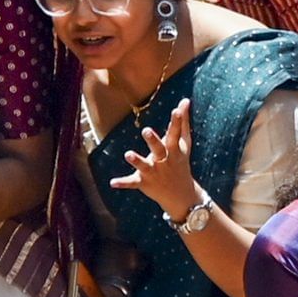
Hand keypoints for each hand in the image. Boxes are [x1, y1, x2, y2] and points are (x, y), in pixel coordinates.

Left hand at [109, 100, 204, 218]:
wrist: (181, 196)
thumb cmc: (179, 163)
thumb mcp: (183, 144)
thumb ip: (183, 122)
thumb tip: (185, 100)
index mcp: (174, 150)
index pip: (175, 134)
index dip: (176, 122)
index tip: (177, 110)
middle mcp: (164, 161)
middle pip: (159, 149)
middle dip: (153, 141)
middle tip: (146, 131)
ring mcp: (154, 172)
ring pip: (144, 166)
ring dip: (136, 161)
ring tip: (128, 154)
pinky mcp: (144, 183)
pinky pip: (132, 183)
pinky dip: (123, 183)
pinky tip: (112, 183)